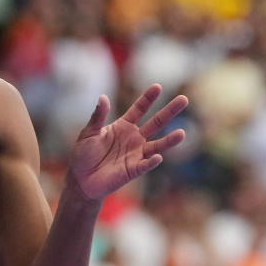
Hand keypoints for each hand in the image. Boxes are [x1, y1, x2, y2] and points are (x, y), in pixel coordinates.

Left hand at [66, 84, 187, 201]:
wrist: (81, 179)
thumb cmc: (83, 154)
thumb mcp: (89, 133)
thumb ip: (98, 116)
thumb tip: (102, 97)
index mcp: (124, 126)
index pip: (139, 109)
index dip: (148, 98)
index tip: (157, 86)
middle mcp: (134, 138)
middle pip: (156, 123)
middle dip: (169, 111)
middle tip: (184, 99)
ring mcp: (136, 154)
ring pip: (157, 145)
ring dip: (169, 140)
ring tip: (182, 134)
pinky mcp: (133, 170)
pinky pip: (145, 165)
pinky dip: (151, 162)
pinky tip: (157, 157)